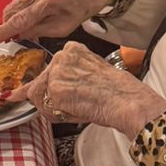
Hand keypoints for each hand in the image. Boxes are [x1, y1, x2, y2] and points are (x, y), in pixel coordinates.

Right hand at [0, 0, 116, 45]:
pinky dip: (22, 9)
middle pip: (10, 13)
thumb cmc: (79, 8)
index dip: (1, 32)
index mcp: (49, 0)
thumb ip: (39, 31)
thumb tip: (17, 35)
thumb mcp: (64, 28)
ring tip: (36, 23)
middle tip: (20, 37)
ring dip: (17, 19)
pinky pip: (18, 0)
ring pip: (12, 7)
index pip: (20, 20)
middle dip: (9, 27)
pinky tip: (37, 10)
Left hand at [18, 41, 165, 132]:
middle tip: (74, 104)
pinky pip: (43, 108)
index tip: (56, 91)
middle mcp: (61, 56)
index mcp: (72, 49)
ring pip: (39, 96)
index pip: (48, 69)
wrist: (127, 101)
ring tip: (77, 108)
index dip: (51, 85)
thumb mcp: (91, 73)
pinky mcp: (54, 88)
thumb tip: (47, 90)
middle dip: (50, 98)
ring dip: (53, 108)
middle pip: (40, 82)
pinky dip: (54, 116)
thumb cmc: (117, 91)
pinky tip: (74, 111)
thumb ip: (69, 76)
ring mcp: (56, 72)